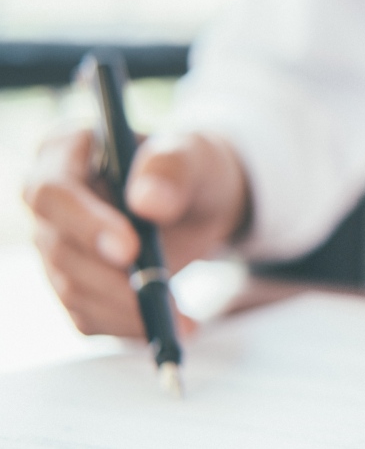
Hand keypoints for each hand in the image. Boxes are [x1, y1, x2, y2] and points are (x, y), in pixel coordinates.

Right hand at [23, 129, 248, 337]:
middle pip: (59, 250)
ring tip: (180, 317)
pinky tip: (168, 323)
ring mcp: (56, 245)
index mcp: (66, 152)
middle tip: (165, 299)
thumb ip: (173, 167)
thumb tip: (148, 201)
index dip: (86, 225)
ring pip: (72, 290)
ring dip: (126, 309)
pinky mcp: (73, 282)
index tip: (129, 250)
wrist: (200, 204)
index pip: (53, 192)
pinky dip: (128, 325)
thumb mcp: (195, 155)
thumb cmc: (191, 169)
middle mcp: (50, 201)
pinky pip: (88, 315)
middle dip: (113, 280)